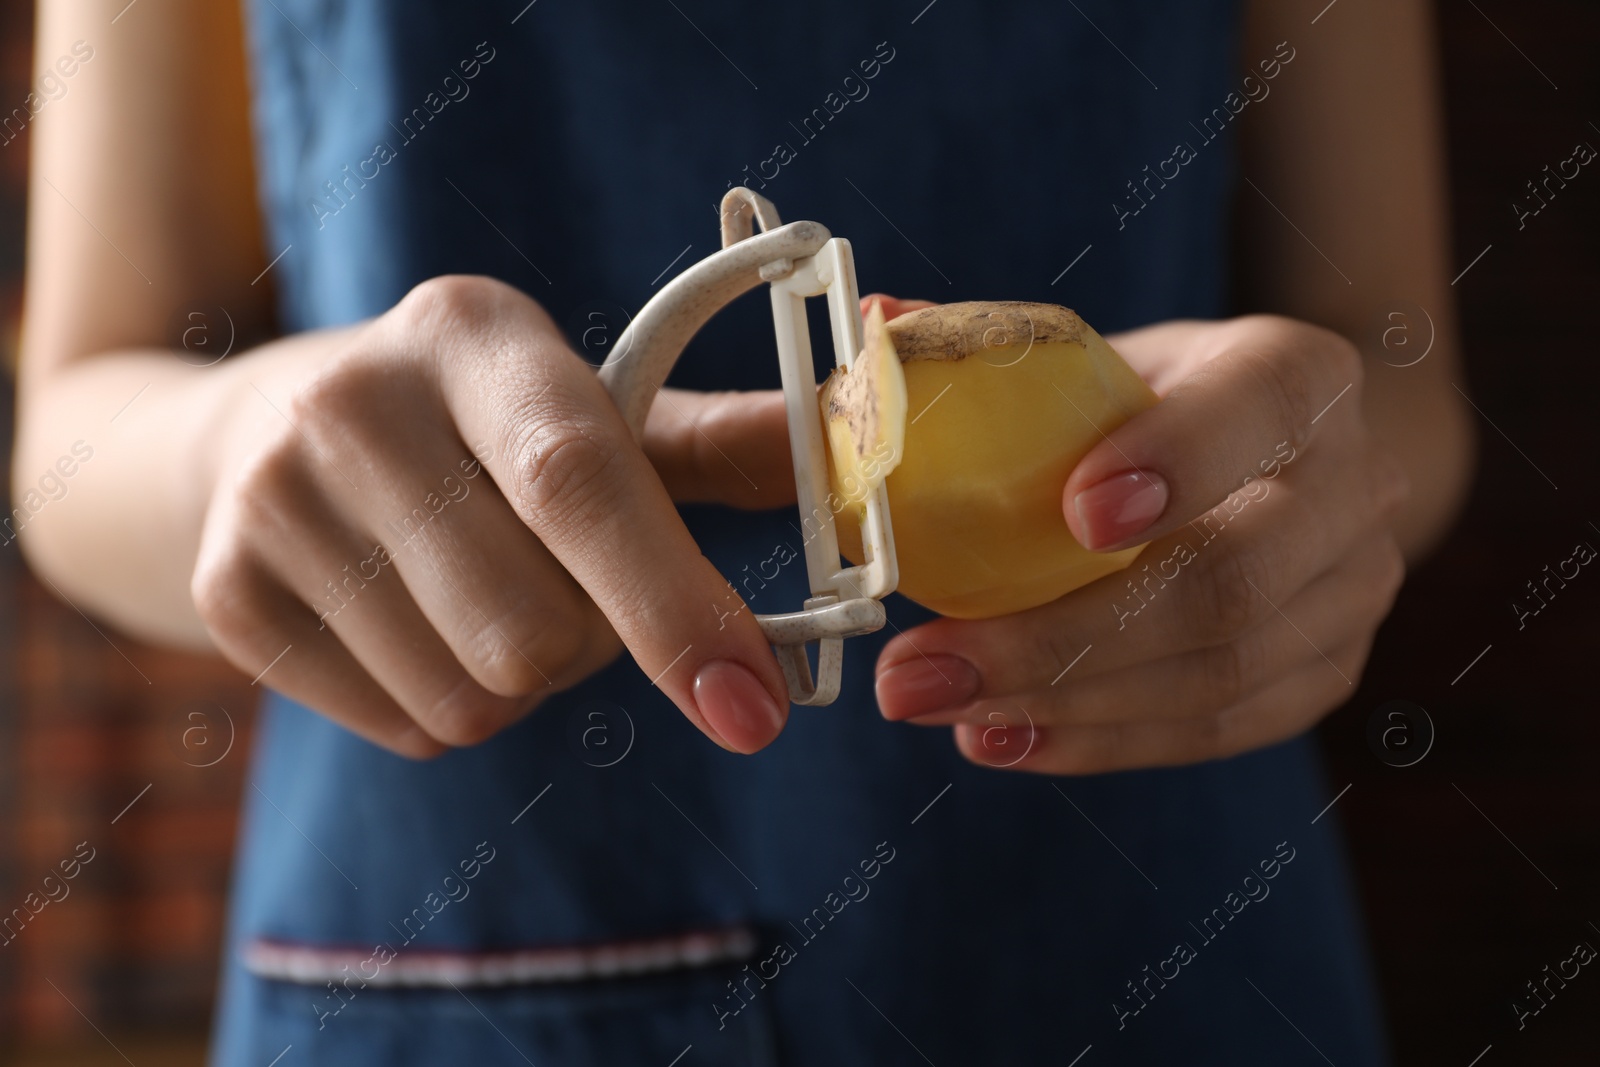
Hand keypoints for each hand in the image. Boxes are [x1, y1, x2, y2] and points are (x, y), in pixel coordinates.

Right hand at [193, 276, 794, 757]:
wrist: (266, 430)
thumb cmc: (482, 432)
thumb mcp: (589, 406)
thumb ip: (722, 444)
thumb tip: (865, 455)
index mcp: (473, 333)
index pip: (580, 482)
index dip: (674, 605)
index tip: (751, 709)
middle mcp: (355, 398)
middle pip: (534, 633)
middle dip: (590, 646)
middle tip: (564, 584)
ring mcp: (272, 497)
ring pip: (472, 697)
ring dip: (521, 682)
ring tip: (484, 594)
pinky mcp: (227, 590)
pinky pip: (405, 730)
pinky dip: (444, 706)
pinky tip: (416, 624)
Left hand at [872, 312, 1409, 773]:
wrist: (1284, 460)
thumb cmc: (1157, 400)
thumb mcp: (1094, 353)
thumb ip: (990, 350)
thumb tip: (875, 327)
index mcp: (1299, 375)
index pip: (1259, 409)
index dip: (1178, 461)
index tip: (1073, 515)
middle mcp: (1353, 483)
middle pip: (1231, 582)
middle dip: (1062, 639)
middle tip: (922, 669)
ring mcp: (1352, 590)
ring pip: (1219, 675)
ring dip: (1063, 707)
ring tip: (938, 705)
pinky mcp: (1324, 672)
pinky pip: (1217, 730)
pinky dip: (1100, 742)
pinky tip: (1003, 738)